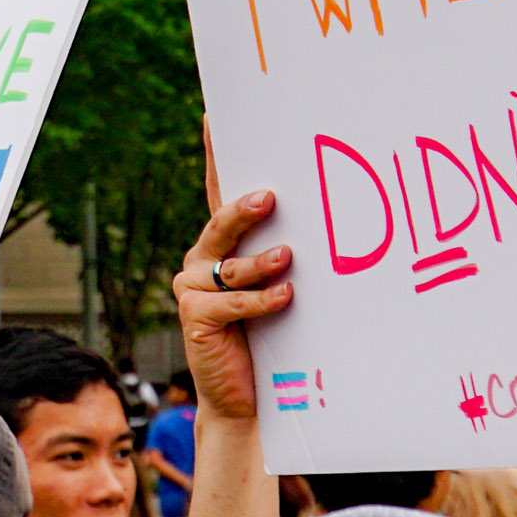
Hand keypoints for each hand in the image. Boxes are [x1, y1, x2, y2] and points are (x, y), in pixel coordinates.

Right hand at [173, 130, 292, 422]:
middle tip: (271, 197)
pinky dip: (262, 299)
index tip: (214, 117)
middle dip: (245, 208)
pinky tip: (285, 297)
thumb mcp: (280, 288)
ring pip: (229, 264)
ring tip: (289, 259)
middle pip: (221, 222)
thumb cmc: (273, 339)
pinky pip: (233, 301)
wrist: (248, 399)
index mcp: (221, 247)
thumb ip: (285, 256)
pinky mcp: (196, 318)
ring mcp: (193, 289)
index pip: (220, 191)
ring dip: (262, 261)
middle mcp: (201, 261)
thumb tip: (322, 226)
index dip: (216, 154)